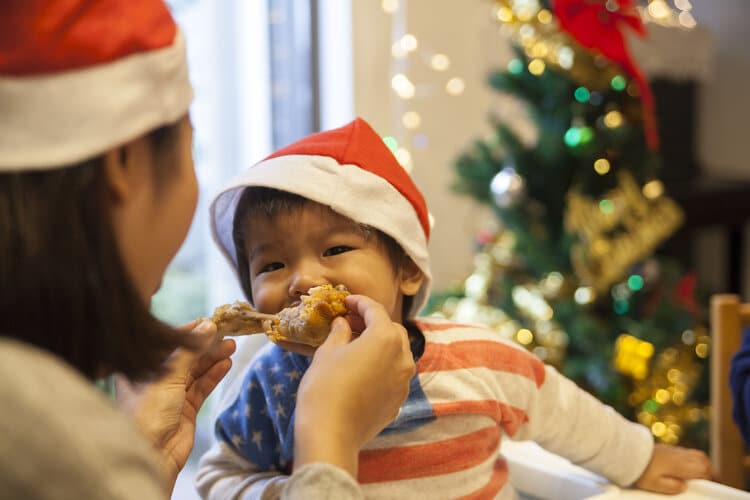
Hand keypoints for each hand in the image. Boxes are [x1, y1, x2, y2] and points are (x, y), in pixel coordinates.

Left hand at [134, 320, 235, 489]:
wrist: (151, 454)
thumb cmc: (148, 412)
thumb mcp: (168, 375)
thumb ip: (190, 350)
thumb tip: (208, 325)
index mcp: (141, 368)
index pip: (167, 344)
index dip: (188, 332)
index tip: (208, 321)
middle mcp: (155, 379)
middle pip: (185, 357)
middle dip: (205, 345)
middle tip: (226, 333)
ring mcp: (171, 394)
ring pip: (196, 371)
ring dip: (213, 359)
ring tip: (231, 347)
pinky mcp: (186, 408)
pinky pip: (202, 386)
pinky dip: (214, 375)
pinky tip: (226, 364)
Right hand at [293, 295, 415, 476]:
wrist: (331, 433)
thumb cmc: (325, 387)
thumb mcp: (327, 352)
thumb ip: (340, 332)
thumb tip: (344, 323)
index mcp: (386, 338)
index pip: (375, 310)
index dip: (360, 302)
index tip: (346, 301)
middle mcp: (403, 357)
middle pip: (392, 330)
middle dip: (373, 323)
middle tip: (350, 322)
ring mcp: (404, 381)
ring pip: (397, 353)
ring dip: (380, 344)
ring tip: (355, 346)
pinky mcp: (399, 400)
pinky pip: (393, 374)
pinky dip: (381, 366)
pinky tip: (362, 370)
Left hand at [634, 443, 712, 493]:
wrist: (628, 451)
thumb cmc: (641, 468)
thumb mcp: (656, 484)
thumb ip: (672, 487)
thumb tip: (683, 487)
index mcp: (683, 465)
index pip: (706, 470)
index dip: (711, 478)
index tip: (712, 485)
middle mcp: (682, 455)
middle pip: (704, 461)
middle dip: (709, 470)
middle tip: (710, 480)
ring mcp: (676, 450)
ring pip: (696, 455)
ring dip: (701, 464)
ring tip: (701, 475)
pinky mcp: (669, 448)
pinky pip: (687, 453)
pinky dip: (691, 460)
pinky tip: (686, 468)